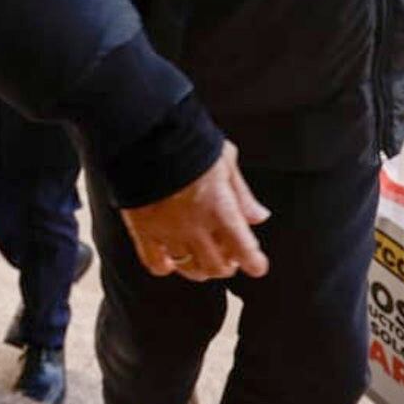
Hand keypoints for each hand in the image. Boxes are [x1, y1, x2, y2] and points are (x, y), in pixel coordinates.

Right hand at [119, 142, 269, 281]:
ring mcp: (168, 232)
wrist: (146, 135)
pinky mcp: (143, 230)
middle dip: (227, 265)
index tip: (257, 265)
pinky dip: (165, 267)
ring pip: (190, 268)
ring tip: (201, 259)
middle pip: (217, 266)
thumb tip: (259, 216)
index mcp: (220, 209)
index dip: (254, 263)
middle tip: (228, 257)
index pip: (244, 250)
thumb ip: (243, 194)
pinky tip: (169, 261)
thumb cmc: (189, 142)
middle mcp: (196, 227)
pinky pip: (155, 263)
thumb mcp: (225, 161)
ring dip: (200, 269)